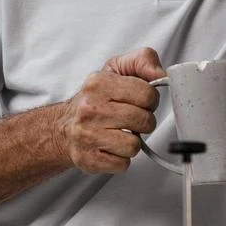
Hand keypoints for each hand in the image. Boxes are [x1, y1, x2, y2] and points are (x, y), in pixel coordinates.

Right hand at [54, 47, 165, 173]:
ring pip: (134, 146)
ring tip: (120, 134)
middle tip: (132, 120)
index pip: (147, 94)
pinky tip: (111, 148)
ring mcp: (87, 135)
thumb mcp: (116, 69)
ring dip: (133, 142)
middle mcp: (90, 109)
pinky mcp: (89, 159)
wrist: (63, 127)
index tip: (140, 102)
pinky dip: (122, 158)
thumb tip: (162, 74)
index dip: (150, 100)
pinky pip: (123, 164)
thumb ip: (142, 61)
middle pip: (144, 121)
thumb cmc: (96, 99)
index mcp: (99, 83)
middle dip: (144, 122)